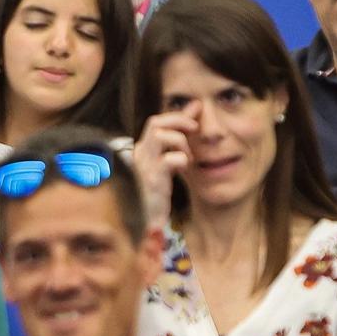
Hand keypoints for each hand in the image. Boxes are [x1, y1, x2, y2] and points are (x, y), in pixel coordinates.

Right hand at [131, 106, 199, 236]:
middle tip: (195, 128)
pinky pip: (168, 159)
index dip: (177, 116)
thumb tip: (192, 119)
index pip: (156, 121)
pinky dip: (182, 159)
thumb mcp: (167, 164)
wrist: (147, 220)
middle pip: (155, 123)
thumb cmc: (158, 192)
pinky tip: (185, 169)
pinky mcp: (152, 179)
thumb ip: (178, 142)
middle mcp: (140, 153)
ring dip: (180, 141)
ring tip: (188, 155)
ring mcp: (144, 165)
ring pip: (160, 135)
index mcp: (143, 149)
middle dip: (179, 120)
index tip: (196, 115)